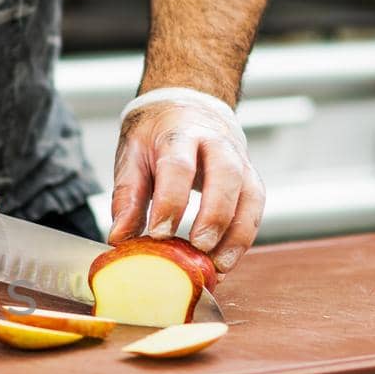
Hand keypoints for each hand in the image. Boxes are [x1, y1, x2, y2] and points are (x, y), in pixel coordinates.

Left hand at [107, 100, 263, 271]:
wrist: (188, 107)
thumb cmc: (156, 136)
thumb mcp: (132, 157)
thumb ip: (127, 196)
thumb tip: (119, 237)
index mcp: (179, 134)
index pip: (178, 166)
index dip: (170, 202)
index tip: (159, 234)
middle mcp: (215, 143)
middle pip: (226, 175)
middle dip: (215, 215)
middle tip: (200, 247)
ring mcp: (238, 159)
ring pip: (250, 194)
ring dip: (237, 233)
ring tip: (218, 266)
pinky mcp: (250, 177)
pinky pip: (255, 207)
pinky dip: (244, 236)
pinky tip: (227, 259)